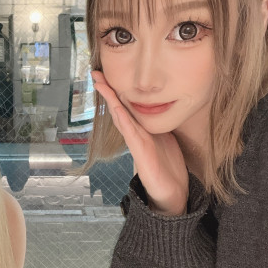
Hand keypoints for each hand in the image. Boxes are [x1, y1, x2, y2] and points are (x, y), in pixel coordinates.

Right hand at [92, 71, 188, 215]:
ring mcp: (136, 144)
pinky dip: (123, 120)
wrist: (172, 194)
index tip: (108, 75)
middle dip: (108, 90)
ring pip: (120, 117)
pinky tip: (116, 109)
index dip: (117, 91)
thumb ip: (160, 127)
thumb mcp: (166, 140)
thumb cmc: (169, 169)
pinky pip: (130, 133)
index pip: (127, 106)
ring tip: (101, 84)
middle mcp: (136, 135)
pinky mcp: (140, 154)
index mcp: (142, 130)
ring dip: (111, 100)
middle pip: (118, 108)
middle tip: (96, 73)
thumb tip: (161, 112)